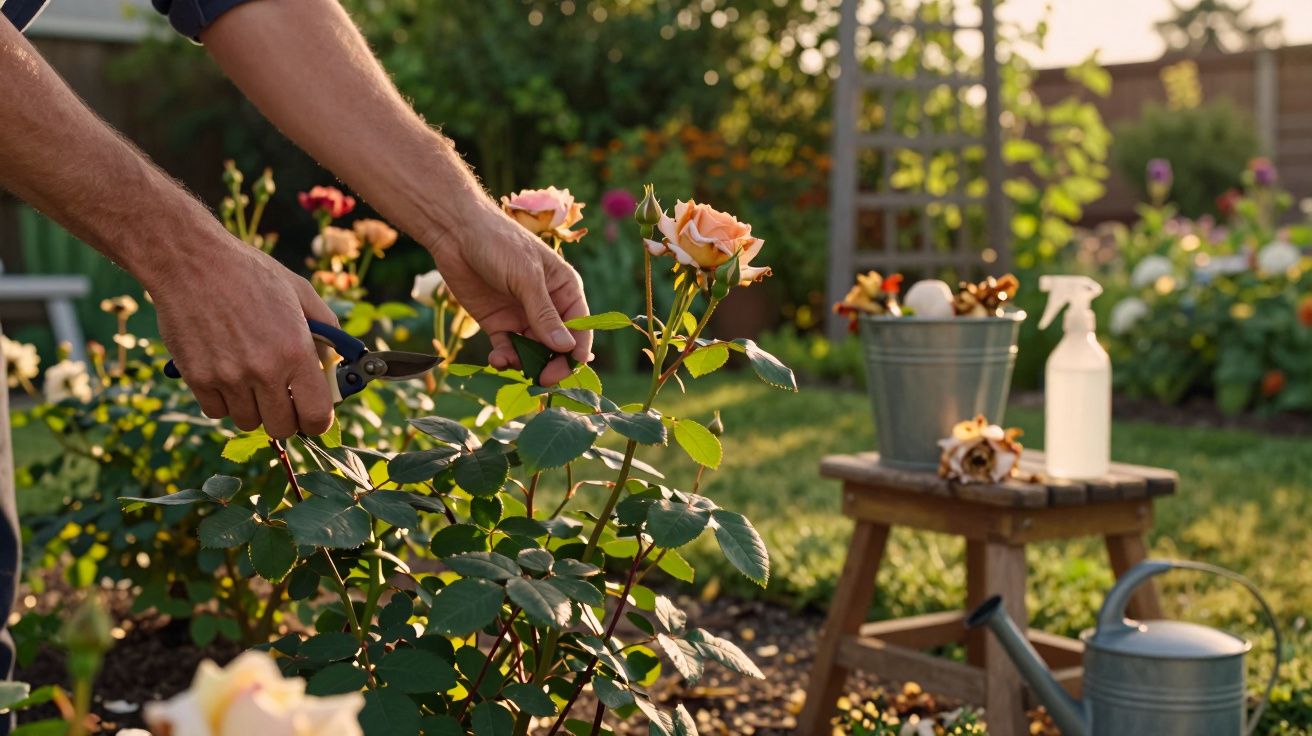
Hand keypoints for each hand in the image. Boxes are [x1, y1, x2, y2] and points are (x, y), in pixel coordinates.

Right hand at [152, 236, 338, 438]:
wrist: (191, 261)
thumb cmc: (249, 273)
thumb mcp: (300, 292)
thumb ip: (326, 328)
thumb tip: (335, 360)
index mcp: (296, 351)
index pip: (316, 416)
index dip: (317, 421)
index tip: (312, 414)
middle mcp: (264, 370)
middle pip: (281, 428)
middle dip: (285, 417)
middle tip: (281, 397)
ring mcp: (228, 377)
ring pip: (248, 422)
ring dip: (252, 408)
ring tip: (249, 378)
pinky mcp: (197, 378)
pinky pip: (216, 412)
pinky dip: (222, 401)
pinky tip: (224, 374)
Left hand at [429, 203, 591, 384]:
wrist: (455, 233)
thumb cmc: (499, 244)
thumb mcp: (526, 278)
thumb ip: (544, 314)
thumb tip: (566, 348)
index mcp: (565, 289)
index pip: (579, 327)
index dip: (575, 352)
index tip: (564, 371)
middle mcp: (548, 305)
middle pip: (557, 345)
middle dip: (550, 363)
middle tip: (539, 379)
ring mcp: (522, 315)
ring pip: (532, 351)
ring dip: (524, 362)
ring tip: (508, 361)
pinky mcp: (498, 323)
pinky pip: (508, 348)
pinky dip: (504, 358)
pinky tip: (496, 358)